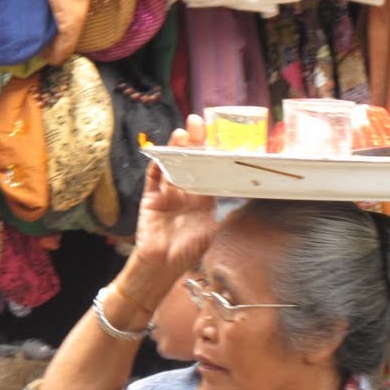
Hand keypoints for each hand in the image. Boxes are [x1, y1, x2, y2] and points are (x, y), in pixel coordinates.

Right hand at [132, 115, 217, 283]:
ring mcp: (167, 193)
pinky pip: (152, 178)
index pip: (208, 169)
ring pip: (171, 164)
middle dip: (194, 142)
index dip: (211, 153)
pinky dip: (156, 165)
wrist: (163, 266)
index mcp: (202, 198)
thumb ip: (221, 209)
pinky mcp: (150, 197)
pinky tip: (161, 153)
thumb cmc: (189, 252)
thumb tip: (239, 193)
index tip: (218, 136)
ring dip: (175, 149)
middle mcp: (185, 192)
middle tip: (198, 123)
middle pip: (189, 161)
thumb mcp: (212, 229)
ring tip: (181, 134)